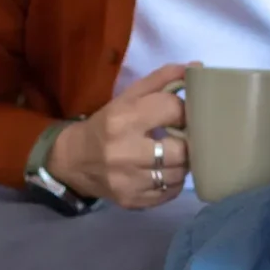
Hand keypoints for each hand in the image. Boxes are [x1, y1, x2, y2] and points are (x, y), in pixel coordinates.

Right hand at [49, 65, 190, 210]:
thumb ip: (162, 80)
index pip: (173, 110)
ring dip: (182, 165)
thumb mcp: (128, 96)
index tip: (180, 114)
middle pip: (181, 151)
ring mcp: (127, 180)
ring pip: (178, 175)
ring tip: (174, 156)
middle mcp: (124, 151)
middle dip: (187, 143)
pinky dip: (173, 183)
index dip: (184, 110)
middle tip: (183, 139)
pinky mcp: (131, 201)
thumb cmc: (107, 124)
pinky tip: (164, 173)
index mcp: (123, 118)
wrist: (73, 160)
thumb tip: (197, 68)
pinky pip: (169, 194)